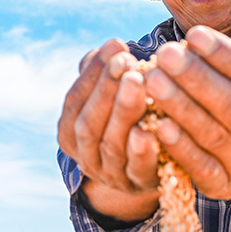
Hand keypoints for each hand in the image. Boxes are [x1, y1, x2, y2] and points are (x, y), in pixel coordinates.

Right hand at [57, 40, 161, 220]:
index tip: (116, 46)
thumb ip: (106, 70)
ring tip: (140, 82)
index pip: (75, 102)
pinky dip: (143, 150)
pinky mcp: (140, 186)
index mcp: (71, 133)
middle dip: (106, 90)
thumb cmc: (132, 113)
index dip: (93, 74)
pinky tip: (153, 127)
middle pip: (89, 124)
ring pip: (112, 145)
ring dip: (124, 111)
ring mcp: (112, 175)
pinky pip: (138, 170)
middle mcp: (86, 157)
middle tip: (126, 61)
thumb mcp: (114, 92)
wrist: (159, 161)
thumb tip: (113, 47)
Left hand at [141, 20, 230, 200]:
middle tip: (164, 54)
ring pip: (214, 136)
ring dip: (181, 107)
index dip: (226, 56)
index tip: (192, 34)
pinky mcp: (223, 189)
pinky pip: (200, 168)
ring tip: (152, 80)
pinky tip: (156, 124)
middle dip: (198, 79)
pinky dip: (179, 146)